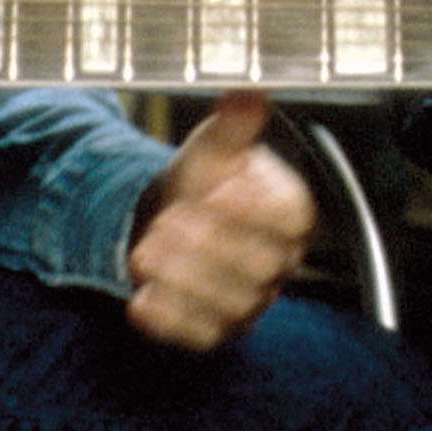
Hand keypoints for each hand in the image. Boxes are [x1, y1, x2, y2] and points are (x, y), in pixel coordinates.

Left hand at [126, 91, 314, 349]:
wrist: (170, 215)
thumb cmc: (204, 181)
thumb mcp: (215, 146)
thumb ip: (232, 126)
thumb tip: (246, 96)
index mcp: (288, 212)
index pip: (289, 218)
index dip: (254, 208)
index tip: (219, 190)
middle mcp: (277, 262)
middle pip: (259, 264)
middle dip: (209, 243)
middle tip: (169, 220)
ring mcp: (250, 300)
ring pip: (230, 303)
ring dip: (184, 278)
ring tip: (146, 250)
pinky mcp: (217, 329)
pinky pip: (200, 335)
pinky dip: (169, 320)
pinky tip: (142, 299)